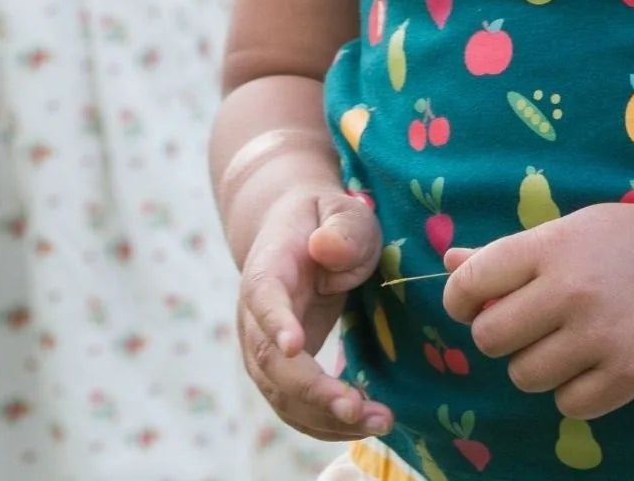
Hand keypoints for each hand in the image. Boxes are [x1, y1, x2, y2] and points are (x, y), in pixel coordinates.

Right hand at [237, 186, 392, 440]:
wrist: (295, 235)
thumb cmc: (324, 221)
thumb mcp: (342, 210)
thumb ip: (342, 227)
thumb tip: (327, 248)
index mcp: (267, 270)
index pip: (263, 297)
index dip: (276, 322)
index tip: (296, 345)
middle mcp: (254, 317)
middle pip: (271, 363)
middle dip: (312, 391)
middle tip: (356, 407)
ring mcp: (263, 349)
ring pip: (282, 396)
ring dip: (325, 417)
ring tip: (378, 421)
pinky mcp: (282, 372)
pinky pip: (296, 407)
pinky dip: (327, 423)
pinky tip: (365, 422)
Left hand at [441, 204, 633, 420]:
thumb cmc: (633, 238)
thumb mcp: (571, 229)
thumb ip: (508, 252)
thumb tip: (448, 261)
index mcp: (551, 246)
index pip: (471, 282)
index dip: (461, 299)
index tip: (474, 304)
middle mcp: (570, 290)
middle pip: (491, 339)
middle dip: (501, 336)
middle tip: (528, 324)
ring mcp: (601, 336)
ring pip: (525, 376)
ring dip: (537, 365)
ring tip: (567, 342)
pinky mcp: (631, 375)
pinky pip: (570, 405)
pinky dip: (575, 392)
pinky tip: (596, 363)